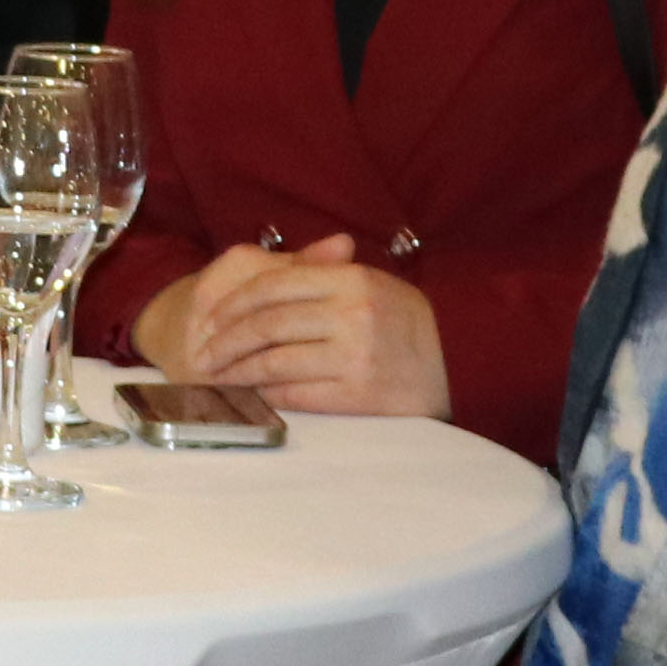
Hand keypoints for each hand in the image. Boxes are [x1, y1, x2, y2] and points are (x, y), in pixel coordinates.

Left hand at [136, 235, 449, 416]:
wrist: (463, 363)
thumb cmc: (408, 323)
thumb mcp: (374, 284)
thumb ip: (324, 274)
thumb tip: (269, 270)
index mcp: (351, 279)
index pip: (273, 285)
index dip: (234, 303)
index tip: (212, 319)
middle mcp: (352, 313)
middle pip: (267, 324)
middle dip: (227, 340)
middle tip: (204, 354)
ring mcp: (355, 355)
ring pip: (275, 361)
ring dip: (238, 371)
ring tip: (218, 378)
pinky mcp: (358, 394)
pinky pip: (296, 393)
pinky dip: (265, 395)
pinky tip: (250, 395)